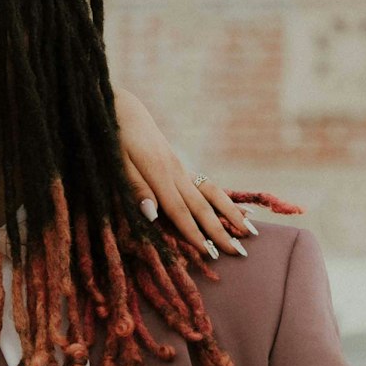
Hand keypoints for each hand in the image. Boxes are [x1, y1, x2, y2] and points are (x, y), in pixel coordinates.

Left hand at [113, 87, 254, 256]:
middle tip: (240, 253)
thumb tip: (152, 214)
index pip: (179, 211)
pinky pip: (208, 186)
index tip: (209, 254)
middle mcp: (176, 172)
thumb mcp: (117, 164)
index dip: (193, 234)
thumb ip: (136, 189)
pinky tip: (239, 210)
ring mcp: (181, 169)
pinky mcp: (181, 167)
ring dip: (231, 215)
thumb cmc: (115, 139)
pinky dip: (224, 200)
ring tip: (250, 232)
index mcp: (159, 174)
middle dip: (220, 231)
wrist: (124, 111)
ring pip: (212, 194)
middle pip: (201, 207)